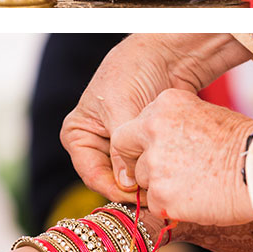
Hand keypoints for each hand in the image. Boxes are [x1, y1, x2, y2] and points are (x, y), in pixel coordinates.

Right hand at [62, 34, 248, 201]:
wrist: (166, 53)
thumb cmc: (134, 71)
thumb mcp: (122, 109)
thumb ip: (121, 148)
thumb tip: (125, 185)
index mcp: (78, 135)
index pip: (92, 174)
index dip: (113, 189)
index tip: (137, 197)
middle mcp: (96, 144)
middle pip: (111, 180)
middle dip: (132, 189)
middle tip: (156, 198)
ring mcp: (120, 146)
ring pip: (132, 176)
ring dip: (147, 182)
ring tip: (166, 188)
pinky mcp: (144, 145)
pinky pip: (149, 166)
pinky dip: (159, 172)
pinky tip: (174, 177)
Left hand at [109, 88, 252, 226]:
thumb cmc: (248, 144)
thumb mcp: (211, 117)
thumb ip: (179, 126)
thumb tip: (168, 145)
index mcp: (166, 104)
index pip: (135, 125)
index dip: (145, 142)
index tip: (160, 152)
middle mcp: (153, 130)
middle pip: (128, 151)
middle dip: (140, 163)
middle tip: (163, 174)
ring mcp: (155, 164)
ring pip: (143, 180)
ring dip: (162, 186)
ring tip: (197, 186)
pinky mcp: (161, 195)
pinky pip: (156, 205)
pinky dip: (173, 207)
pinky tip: (200, 201)